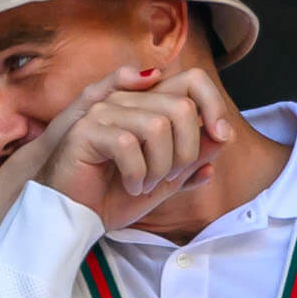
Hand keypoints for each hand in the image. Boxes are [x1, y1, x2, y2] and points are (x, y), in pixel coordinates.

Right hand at [34, 66, 231, 230]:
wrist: (73, 217)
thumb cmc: (111, 197)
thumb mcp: (163, 180)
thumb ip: (191, 158)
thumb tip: (222, 138)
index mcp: (145, 106)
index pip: (192, 80)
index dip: (214, 104)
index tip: (221, 137)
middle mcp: (125, 101)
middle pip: (181, 106)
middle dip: (186, 150)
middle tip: (168, 177)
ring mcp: (103, 113)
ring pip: (157, 125)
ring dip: (160, 166)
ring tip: (145, 184)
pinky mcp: (85, 131)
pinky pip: (128, 144)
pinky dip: (136, 174)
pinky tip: (129, 186)